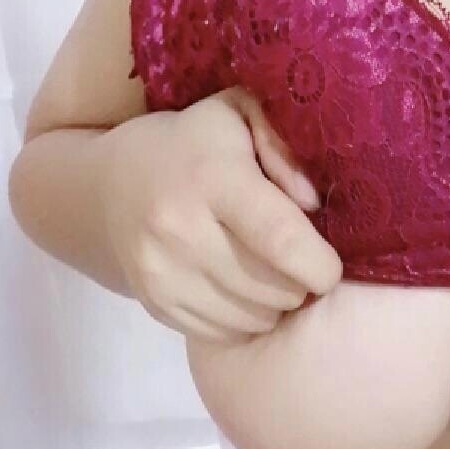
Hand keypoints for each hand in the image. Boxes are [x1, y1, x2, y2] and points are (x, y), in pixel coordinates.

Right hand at [100, 86, 341, 343]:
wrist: (115, 181)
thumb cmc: (199, 141)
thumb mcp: (243, 114)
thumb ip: (284, 146)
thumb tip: (313, 202)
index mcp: (212, 177)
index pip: (277, 237)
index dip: (317, 263)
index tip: (334, 268)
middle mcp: (180, 228)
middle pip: (268, 286)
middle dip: (301, 284)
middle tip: (303, 265)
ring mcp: (161, 271)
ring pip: (248, 318)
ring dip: (275, 306)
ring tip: (274, 275)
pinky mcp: (153, 303)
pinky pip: (220, 334)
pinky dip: (243, 322)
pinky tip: (244, 291)